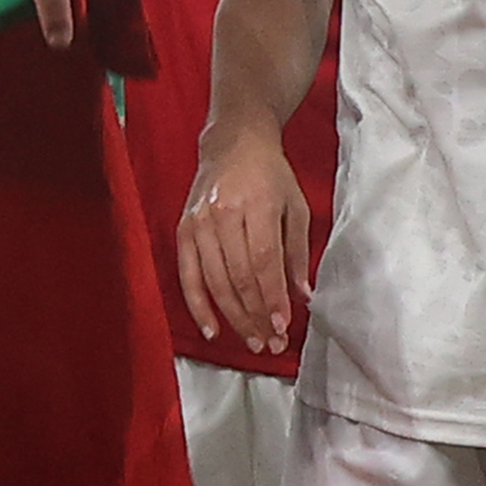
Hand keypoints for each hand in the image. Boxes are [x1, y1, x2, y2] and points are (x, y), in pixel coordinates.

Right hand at [180, 125, 317, 357]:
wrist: (233, 142)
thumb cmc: (270, 174)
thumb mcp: (296, 205)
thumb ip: (297, 252)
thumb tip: (302, 296)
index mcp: (255, 204)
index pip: (263, 261)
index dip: (272, 297)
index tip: (282, 326)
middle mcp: (223, 215)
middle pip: (238, 277)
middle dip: (256, 315)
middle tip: (270, 342)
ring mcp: (198, 224)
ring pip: (215, 282)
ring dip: (234, 317)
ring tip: (252, 342)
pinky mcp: (183, 231)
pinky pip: (188, 276)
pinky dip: (198, 306)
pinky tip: (213, 330)